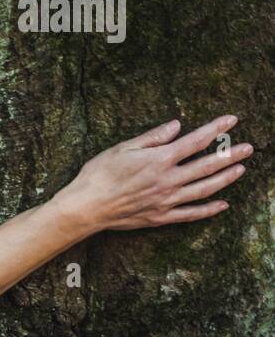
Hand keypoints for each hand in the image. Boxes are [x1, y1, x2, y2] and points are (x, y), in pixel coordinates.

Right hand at [56, 115, 251, 232]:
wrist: (86, 206)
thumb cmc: (99, 174)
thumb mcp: (122, 148)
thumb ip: (153, 137)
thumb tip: (177, 126)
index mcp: (159, 160)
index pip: (195, 141)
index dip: (215, 129)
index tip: (232, 120)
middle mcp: (168, 180)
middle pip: (207, 166)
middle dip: (230, 155)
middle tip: (249, 147)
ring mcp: (167, 200)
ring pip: (204, 189)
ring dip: (226, 179)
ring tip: (240, 169)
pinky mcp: (161, 217)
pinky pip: (191, 213)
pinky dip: (209, 209)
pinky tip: (223, 204)